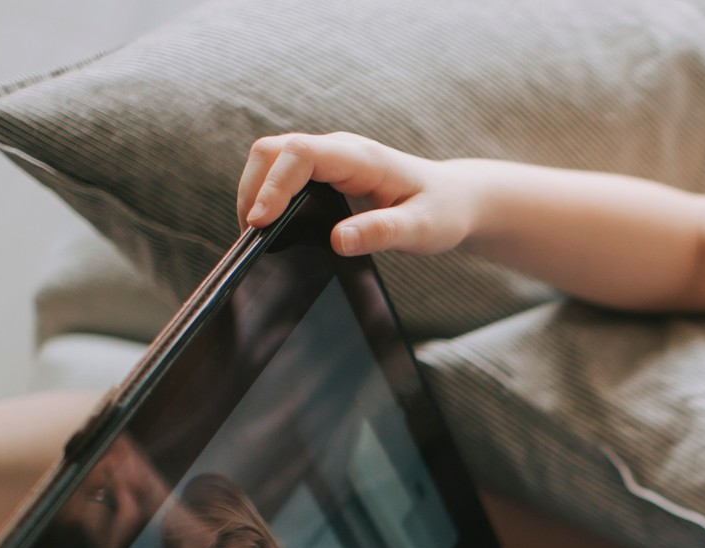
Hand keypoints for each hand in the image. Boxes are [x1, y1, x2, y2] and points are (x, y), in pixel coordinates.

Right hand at [236, 132, 478, 256]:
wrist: (454, 198)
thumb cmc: (442, 211)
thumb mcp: (422, 229)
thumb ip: (383, 232)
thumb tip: (338, 241)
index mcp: (361, 158)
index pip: (301, 154)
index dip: (273, 185)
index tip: (261, 223)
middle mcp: (339, 150)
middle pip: (273, 151)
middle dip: (253, 188)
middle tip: (250, 236)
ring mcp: (328, 158)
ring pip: (271, 159)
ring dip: (254, 191)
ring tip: (254, 235)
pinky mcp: (324, 172)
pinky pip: (282, 173)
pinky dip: (266, 195)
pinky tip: (269, 228)